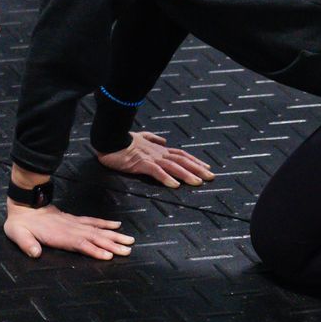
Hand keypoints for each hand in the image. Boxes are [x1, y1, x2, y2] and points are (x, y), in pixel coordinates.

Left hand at [2, 200, 134, 260]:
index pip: (79, 244)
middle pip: (94, 237)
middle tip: (128, 250)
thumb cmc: (20, 224)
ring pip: (97, 230)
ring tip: (130, 241)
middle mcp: (70, 229)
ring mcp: (74, 223)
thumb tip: (35, 253)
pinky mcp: (74, 220)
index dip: (94, 250)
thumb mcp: (17, 235)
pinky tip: (117, 225)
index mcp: (59, 235)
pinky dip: (105, 223)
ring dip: (114, 236)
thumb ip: (27, 244)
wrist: (23, 206)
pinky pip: (93, 221)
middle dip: (112, 244)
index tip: (108, 255)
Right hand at [98, 130, 214, 187]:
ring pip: (173, 166)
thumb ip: (152, 138)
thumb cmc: (123, 140)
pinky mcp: (141, 163)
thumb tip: (163, 140)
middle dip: (197, 169)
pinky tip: (174, 185)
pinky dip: (166, 178)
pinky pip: (156, 171)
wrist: (109, 139)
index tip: (206, 167)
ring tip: (197, 182)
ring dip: (186, 174)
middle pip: (182, 160)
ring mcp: (150, 158)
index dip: (194, 161)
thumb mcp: (140, 137)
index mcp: (159, 149)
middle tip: (211, 177)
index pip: (181, 155)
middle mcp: (158, 153)